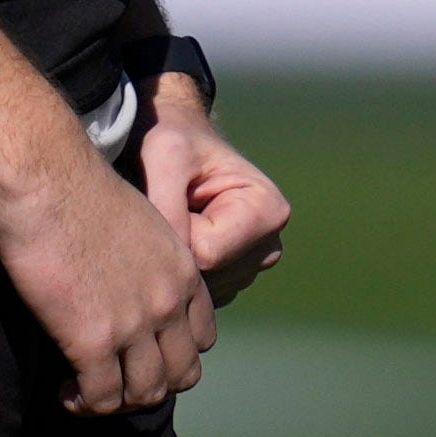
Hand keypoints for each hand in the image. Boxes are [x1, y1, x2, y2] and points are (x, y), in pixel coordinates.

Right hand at [0, 146, 216, 415]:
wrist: (46, 177)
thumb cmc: (76, 188)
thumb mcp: (137, 220)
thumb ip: (143, 258)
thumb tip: (124, 279)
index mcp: (182, 271)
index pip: (201, 338)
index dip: (171, 354)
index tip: (137, 353)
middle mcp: (167, 302)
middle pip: (181, 375)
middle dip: (149, 385)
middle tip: (113, 380)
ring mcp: (133, 325)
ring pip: (145, 394)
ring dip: (117, 401)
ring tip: (85, 391)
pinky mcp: (91, 340)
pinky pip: (102, 398)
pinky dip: (84, 404)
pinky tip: (64, 391)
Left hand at [139, 75, 291, 306]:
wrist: (176, 145)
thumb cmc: (174, 141)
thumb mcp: (166, 156)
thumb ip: (167, 206)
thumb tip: (173, 266)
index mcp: (268, 211)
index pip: (207, 254)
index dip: (177, 231)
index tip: (172, 197)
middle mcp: (269, 245)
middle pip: (207, 277)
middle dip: (176, 248)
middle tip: (169, 207)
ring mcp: (252, 266)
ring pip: (200, 290)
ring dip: (176, 259)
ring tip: (175, 219)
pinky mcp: (232, 279)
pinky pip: (196, 295)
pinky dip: (179, 270)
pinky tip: (178, 237)